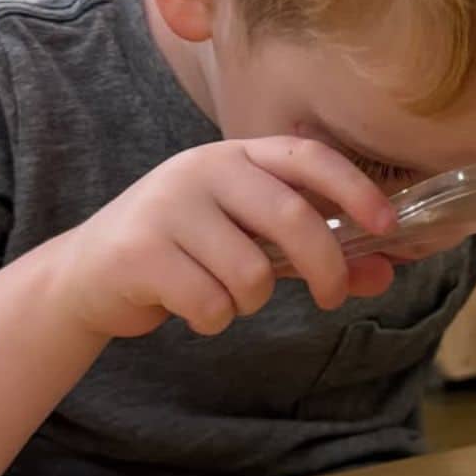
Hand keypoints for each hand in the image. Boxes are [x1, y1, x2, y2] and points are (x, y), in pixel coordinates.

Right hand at [48, 137, 398, 339]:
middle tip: (332, 297)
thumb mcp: (253, 244)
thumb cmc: (186, 253)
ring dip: (252, 301)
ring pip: (251, 272)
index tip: (388, 224)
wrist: (87, 276)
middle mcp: (202, 169)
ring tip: (227, 296)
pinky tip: (194, 308)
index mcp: (237, 155)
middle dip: (327, 266)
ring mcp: (167, 207)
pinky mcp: (139, 252)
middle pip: (292, 217)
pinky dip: (214, 319)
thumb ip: (316, 254)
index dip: (354, 188)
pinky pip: (211, 302)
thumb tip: (385, 273)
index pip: (307, 156)